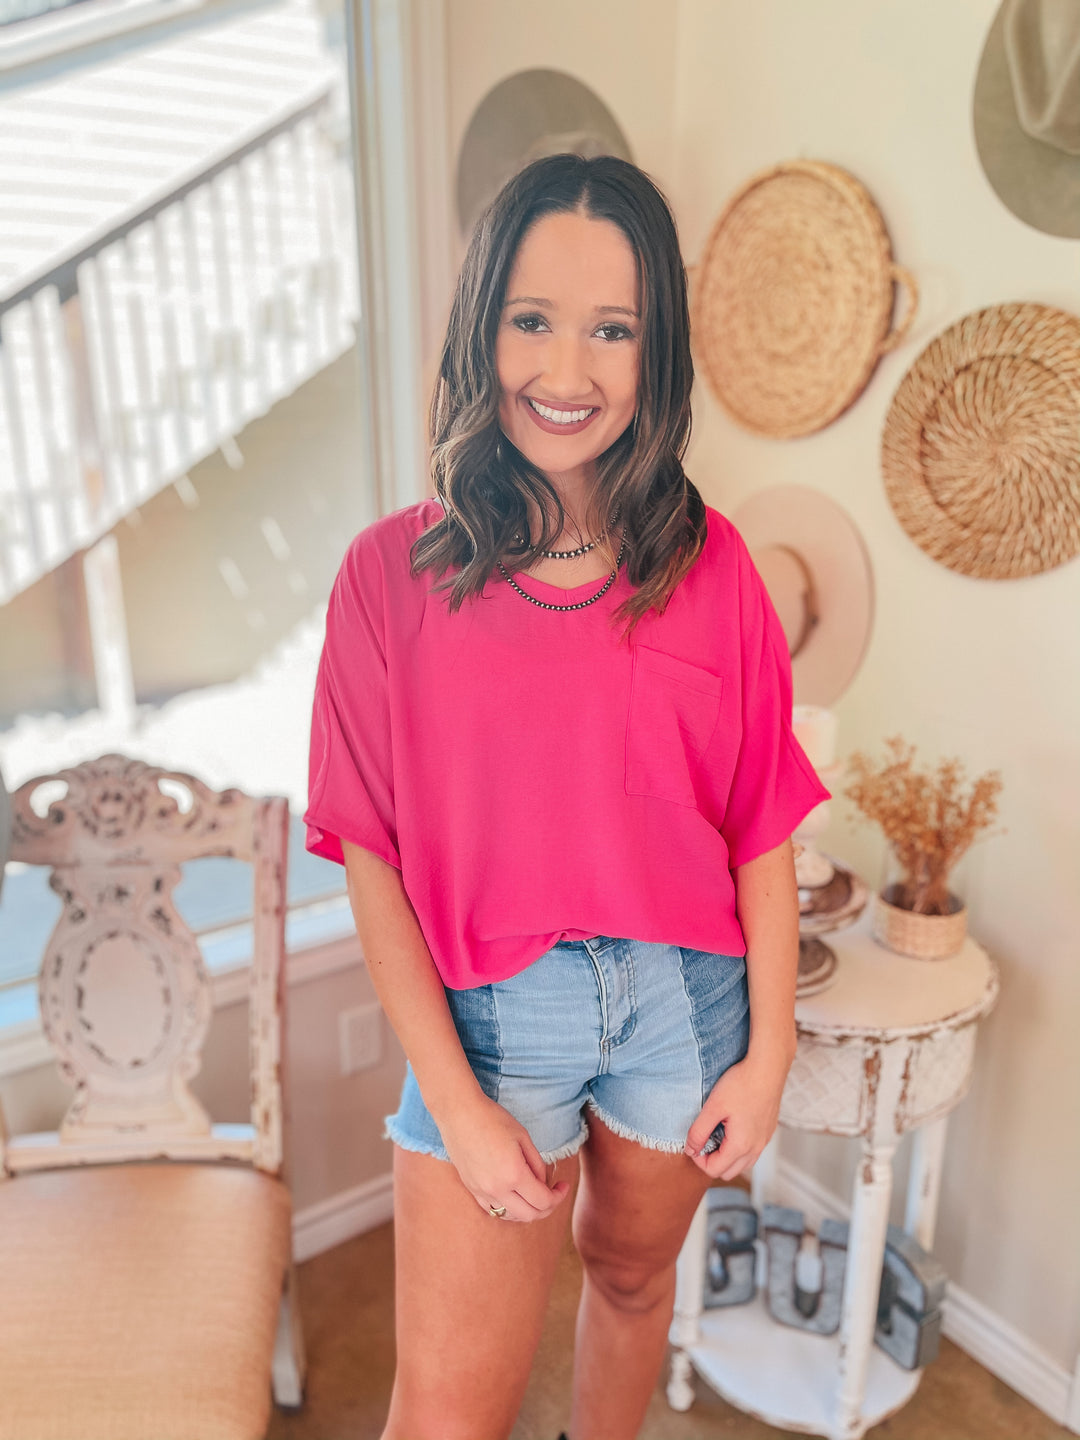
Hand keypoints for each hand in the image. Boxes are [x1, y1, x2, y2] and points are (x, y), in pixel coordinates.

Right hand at [438, 1091, 570, 1223]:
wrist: (459, 1113)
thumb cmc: (493, 1119)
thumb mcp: (523, 1137)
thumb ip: (537, 1164)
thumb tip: (543, 1183)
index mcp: (514, 1174)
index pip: (543, 1200)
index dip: (559, 1196)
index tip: (564, 1185)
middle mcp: (497, 1189)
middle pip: (530, 1215)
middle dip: (547, 1207)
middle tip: (553, 1193)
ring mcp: (482, 1191)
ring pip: (511, 1216)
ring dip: (527, 1210)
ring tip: (534, 1193)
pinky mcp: (471, 1189)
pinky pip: (493, 1210)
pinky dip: (508, 1209)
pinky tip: (515, 1196)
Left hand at [682, 1044, 794, 1180]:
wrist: (767, 1068)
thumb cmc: (741, 1084)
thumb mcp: (713, 1107)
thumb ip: (699, 1132)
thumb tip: (690, 1150)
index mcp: (741, 1146)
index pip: (714, 1170)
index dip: (698, 1159)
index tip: (693, 1141)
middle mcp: (756, 1148)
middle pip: (728, 1172)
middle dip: (712, 1161)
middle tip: (704, 1139)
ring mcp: (764, 1141)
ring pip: (742, 1163)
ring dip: (726, 1156)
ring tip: (717, 1132)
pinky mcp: (768, 1131)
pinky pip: (752, 1151)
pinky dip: (739, 1147)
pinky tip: (732, 1125)